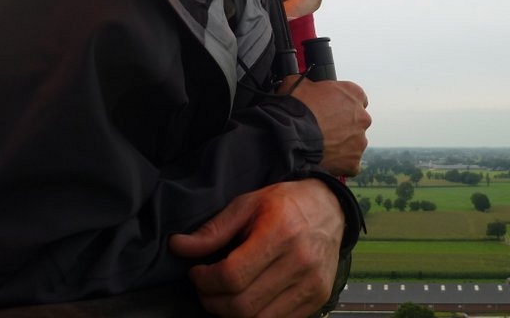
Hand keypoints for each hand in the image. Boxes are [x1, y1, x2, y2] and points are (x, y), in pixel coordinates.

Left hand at [169, 180, 342, 316]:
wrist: (331, 208)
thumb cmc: (287, 202)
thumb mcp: (248, 203)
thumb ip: (214, 229)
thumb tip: (178, 246)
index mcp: (281, 232)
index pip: (232, 276)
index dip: (205, 281)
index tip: (197, 272)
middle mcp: (300, 261)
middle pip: (242, 304)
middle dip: (213, 301)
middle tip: (206, 287)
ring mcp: (312, 283)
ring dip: (231, 313)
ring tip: (224, 295)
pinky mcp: (318, 297)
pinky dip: (256, 316)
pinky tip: (248, 298)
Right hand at [284, 76, 369, 175]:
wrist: (289, 136)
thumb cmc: (295, 107)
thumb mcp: (298, 83)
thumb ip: (308, 83)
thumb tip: (301, 84)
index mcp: (354, 94)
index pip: (355, 98)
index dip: (341, 105)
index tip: (330, 111)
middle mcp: (362, 117)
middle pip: (356, 122)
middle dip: (342, 126)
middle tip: (323, 130)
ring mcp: (360, 141)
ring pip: (353, 143)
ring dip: (340, 145)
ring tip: (320, 146)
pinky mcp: (353, 162)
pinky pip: (349, 163)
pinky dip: (339, 163)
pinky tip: (323, 159)